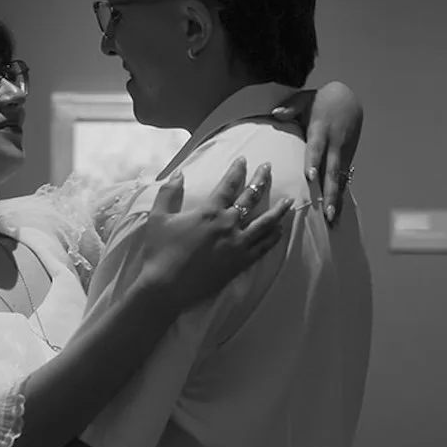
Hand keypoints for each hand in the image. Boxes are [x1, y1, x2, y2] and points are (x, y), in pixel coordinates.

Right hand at [139, 157, 294, 307]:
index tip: (243, 159)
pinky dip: (273, 238)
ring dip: (278, 209)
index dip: (237, 170)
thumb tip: (180, 173)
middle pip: (251, 197)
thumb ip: (169, 193)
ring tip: (289, 200)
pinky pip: (263, 248)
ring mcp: (237, 245)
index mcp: (209, 211)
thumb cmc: (159, 252)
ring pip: (265, 223)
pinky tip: (280, 231)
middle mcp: (228, 224)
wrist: (166, 287)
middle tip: (268, 167)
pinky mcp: (240, 263)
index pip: (228, 184)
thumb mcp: (158, 218)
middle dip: (261, 179)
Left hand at [298, 81, 362, 224]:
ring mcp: (342, 153)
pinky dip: (340, 197)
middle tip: (325, 212)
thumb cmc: (320, 100)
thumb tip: (276, 113)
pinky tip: (335, 215)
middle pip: (331, 170)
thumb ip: (291, 107)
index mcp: (321, 129)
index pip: (316, 147)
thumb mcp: (305, 98)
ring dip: (335, 199)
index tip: (310, 177)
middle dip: (329, 192)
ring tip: (331, 220)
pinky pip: (343, 180)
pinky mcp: (347, 159)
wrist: (349, 98)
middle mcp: (333, 144)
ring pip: (339, 179)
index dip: (314, 161)